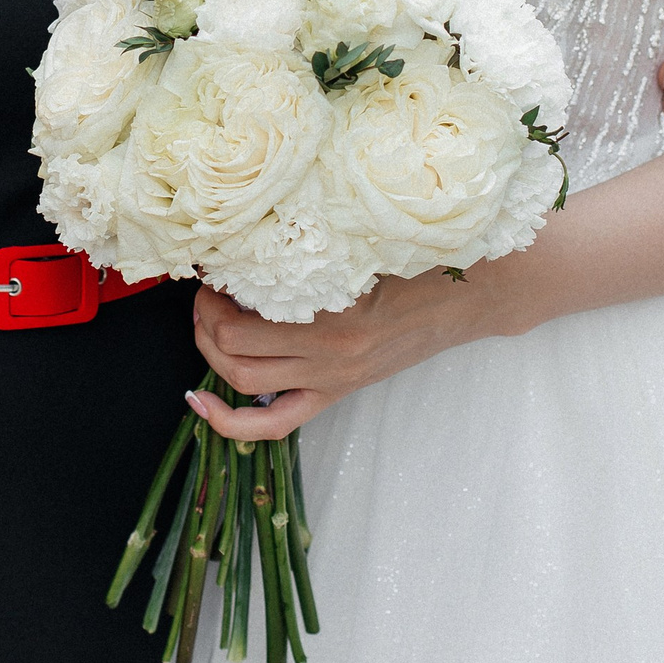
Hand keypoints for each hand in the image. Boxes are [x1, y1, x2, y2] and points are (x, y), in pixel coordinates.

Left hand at [190, 270, 466, 440]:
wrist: (463, 301)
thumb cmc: (417, 263)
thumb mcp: (362, 247)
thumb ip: (312, 250)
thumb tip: (250, 238)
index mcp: (332, 315)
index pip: (243, 318)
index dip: (213, 294)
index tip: (213, 269)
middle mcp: (327, 354)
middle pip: (234, 350)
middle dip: (205, 320)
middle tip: (207, 292)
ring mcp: (329, 380)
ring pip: (243, 381)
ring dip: (211, 351)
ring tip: (208, 323)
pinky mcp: (334, 394)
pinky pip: (273, 424)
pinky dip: (229, 422)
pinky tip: (200, 403)